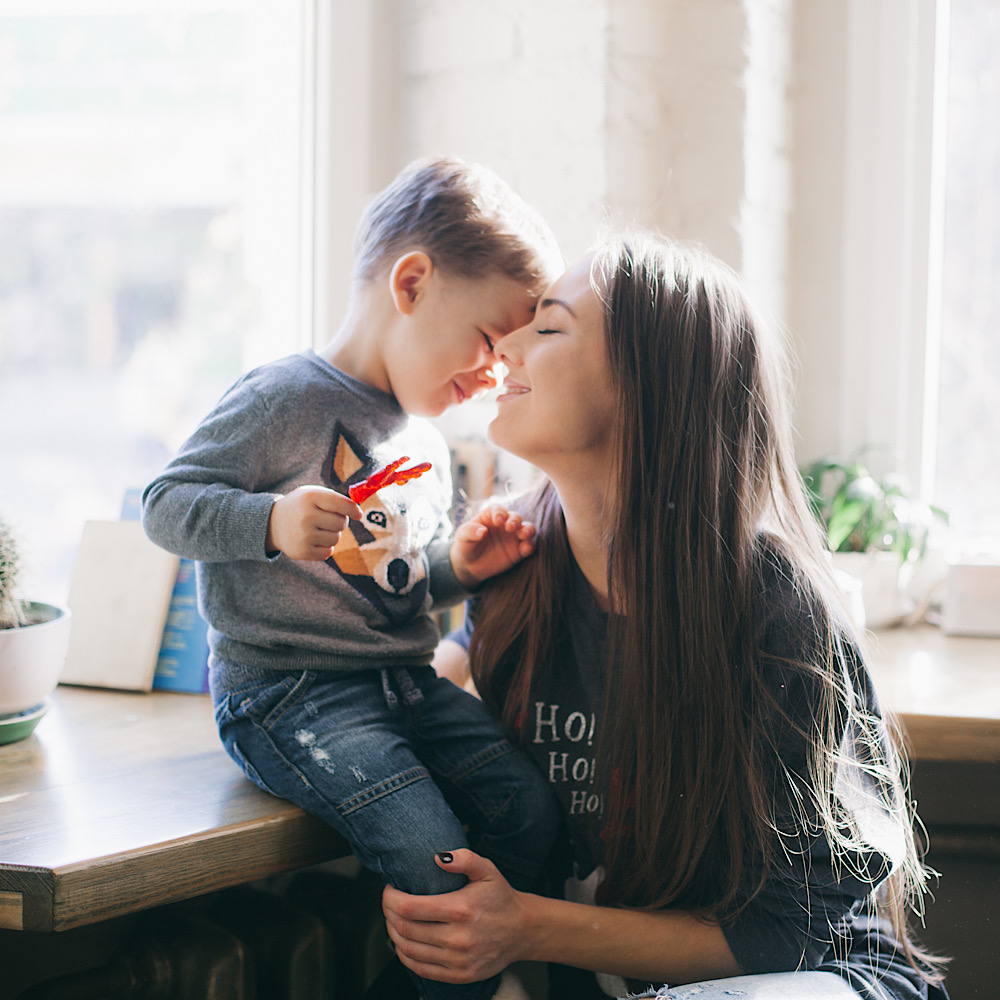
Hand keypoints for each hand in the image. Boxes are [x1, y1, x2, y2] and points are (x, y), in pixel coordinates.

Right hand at [265, 485, 360, 559]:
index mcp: (310, 497)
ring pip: (336, 538)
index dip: (353, 510)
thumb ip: (335, 499)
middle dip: (339, 522)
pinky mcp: (302, 551)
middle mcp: (306, 516)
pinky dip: (325, 547)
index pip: (342, 504)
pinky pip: (328, 552)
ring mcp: (303, 535)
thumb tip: (358, 513)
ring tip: (317, 529)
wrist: (272, 523)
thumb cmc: (301, 506)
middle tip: (327, 519)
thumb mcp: (313, 494)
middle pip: (341, 523)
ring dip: (331, 535)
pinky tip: (313, 540)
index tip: (358, 514)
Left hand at [382, 850, 527, 984]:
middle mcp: (458, 938)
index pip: (410, 907)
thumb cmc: (500, 896)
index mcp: (462, 909)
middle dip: (388, 914)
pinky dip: (405, 955)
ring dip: (393, 934)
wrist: (522, 930)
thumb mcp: (487, 869)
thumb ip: (464, 858)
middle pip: (405, 929)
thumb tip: (437, 857)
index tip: (390, 888)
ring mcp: (458, 960)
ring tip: (393, 919)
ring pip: (408, 950)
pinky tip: (403, 941)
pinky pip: (420, 969)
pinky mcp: (459, 975)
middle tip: (388, 902)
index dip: (391, 898)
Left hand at [450, 505, 535, 588]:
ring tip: (524, 535)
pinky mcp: (519, 551)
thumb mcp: (463, 536)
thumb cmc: (466, 545)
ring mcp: (513, 537)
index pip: (498, 509)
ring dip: (528, 530)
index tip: (498, 521)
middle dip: (515, 521)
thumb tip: (482, 532)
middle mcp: (505, 524)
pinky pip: (528, 546)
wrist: (470, 565)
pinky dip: (529, 546)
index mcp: (491, 516)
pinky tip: (526, 549)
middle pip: (515, 517)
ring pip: (527, 528)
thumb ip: (470, 531)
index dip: (500, 513)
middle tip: (510, 528)